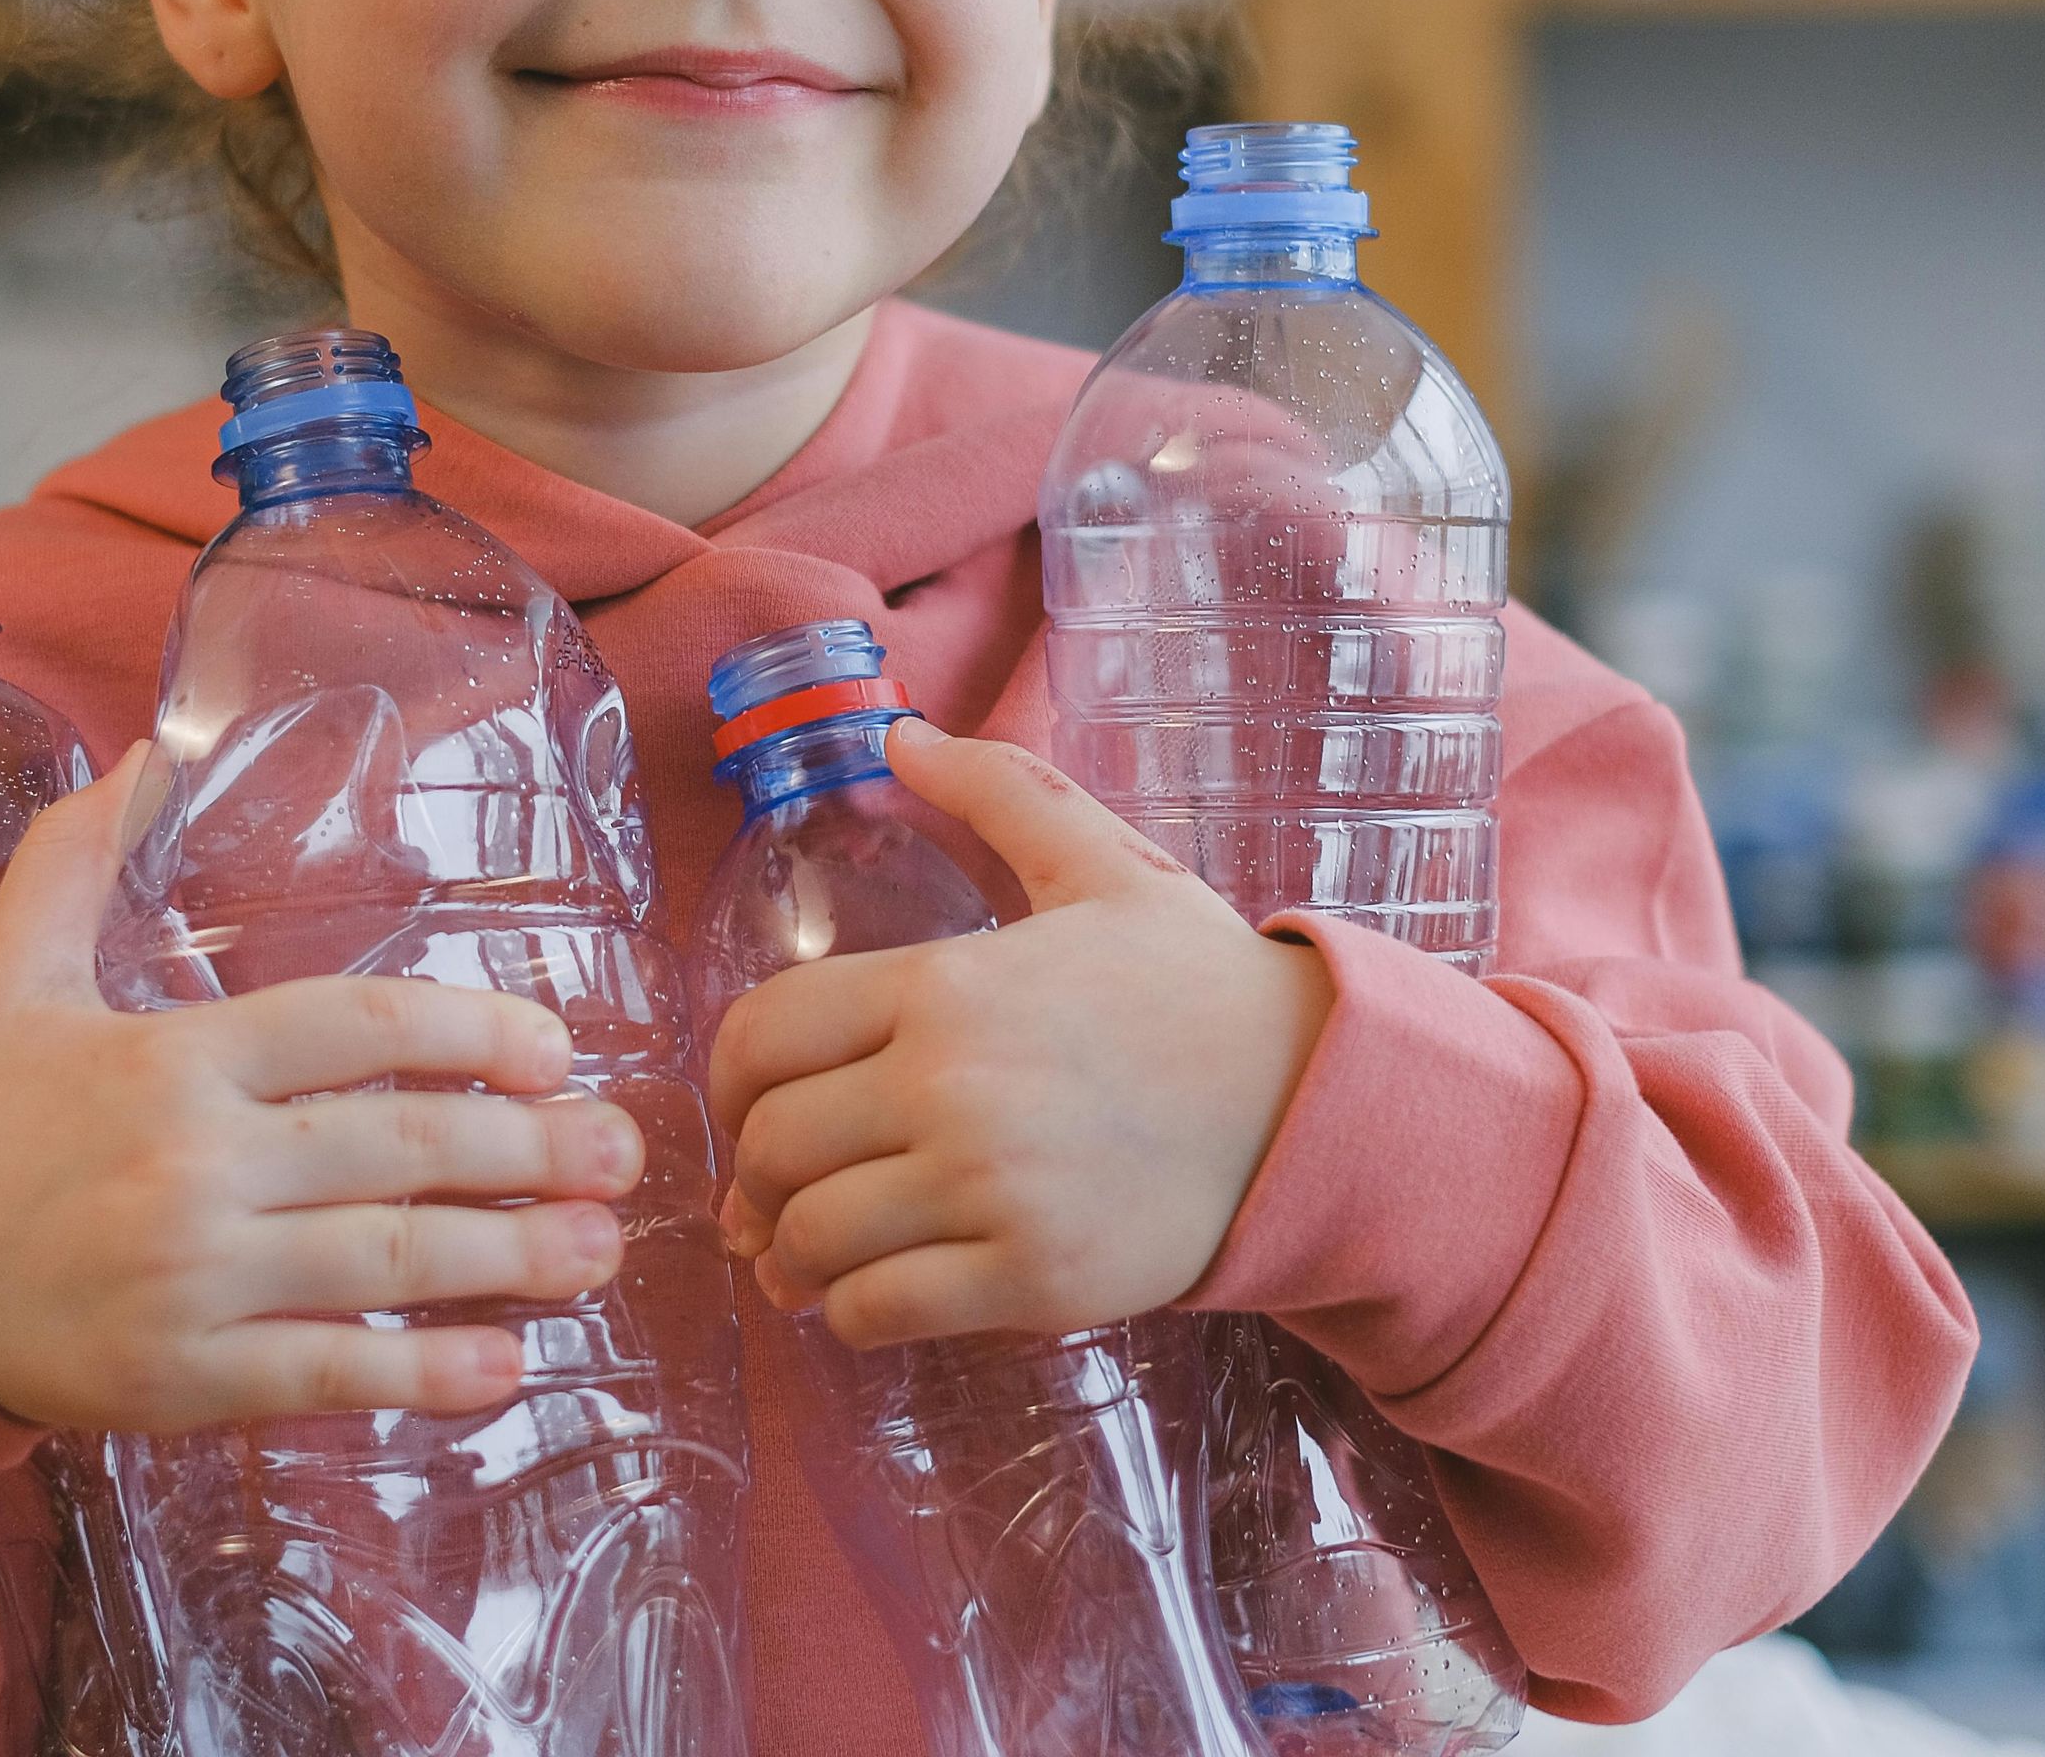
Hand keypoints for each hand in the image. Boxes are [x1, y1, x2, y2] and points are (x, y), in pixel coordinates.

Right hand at [0, 742, 645, 1429]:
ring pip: (383, 1264)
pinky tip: (505, 1361)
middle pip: (397, 1148)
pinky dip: (422, 1372)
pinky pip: (328, 1374)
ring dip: (508, 1258)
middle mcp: (192, 1166)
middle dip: (528, 1149)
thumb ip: (77, 861)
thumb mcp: (9, 975)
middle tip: (620, 1151)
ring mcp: (192, 1280)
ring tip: (596, 1248)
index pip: (354, 1031)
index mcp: (170, 1060)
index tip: (552, 1048)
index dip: (469, 1034)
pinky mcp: (185, 1379)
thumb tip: (145, 751)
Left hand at [705, 719, 1332, 1348]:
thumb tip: (897, 732)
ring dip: (791, 1253)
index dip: (728, 1084)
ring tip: (803, 1252)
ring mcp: (991, 1189)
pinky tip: (871, 1291)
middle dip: (756, 1176)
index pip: (758, 1038)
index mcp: (944, 985)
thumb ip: (994, 790)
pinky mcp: (1031, 1278)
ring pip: (812, 1239)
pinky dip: (850, 1311)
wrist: (1316, 1101)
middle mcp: (950, 1086)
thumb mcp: (1101, 863)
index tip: (749, 1107)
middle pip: (772, 1148)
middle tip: (774, 1191)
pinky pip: (879, 1312)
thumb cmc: (1201, 985)